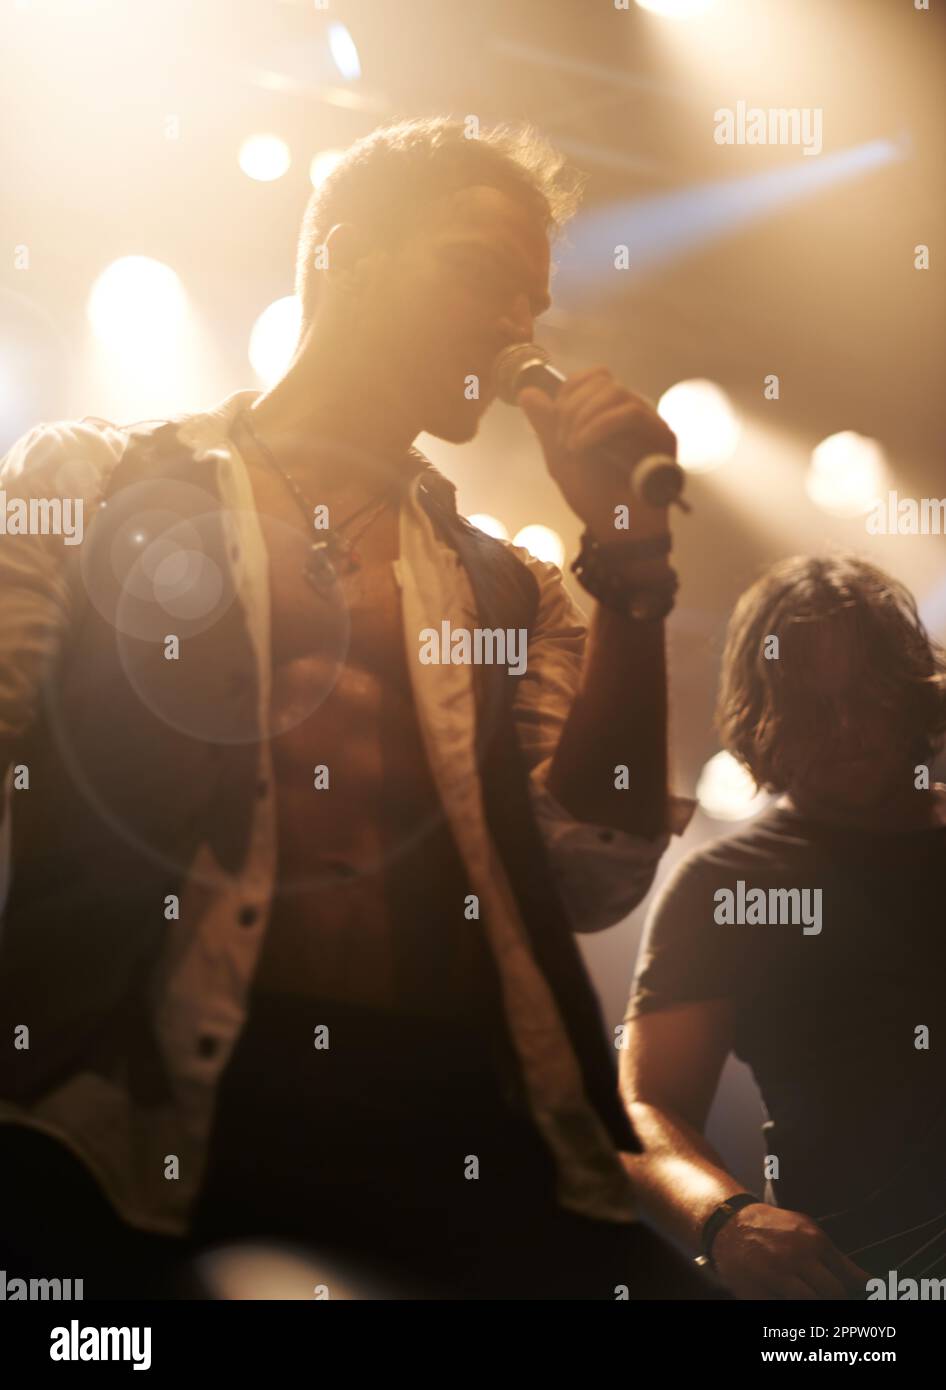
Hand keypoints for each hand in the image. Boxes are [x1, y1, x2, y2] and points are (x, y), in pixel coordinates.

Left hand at [517, 367, 675, 541]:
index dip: (569, 389)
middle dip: (571, 406)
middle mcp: (631, 413)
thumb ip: (546, 426)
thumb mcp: (560, 460)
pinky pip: (631, 412)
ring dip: (584, 415)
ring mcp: (649, 422)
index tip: (554, 419)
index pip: (594, 377)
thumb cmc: (594, 499)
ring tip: (572, 447)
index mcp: (609, 414)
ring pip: (616, 391)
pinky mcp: (663, 435)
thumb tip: (527, 391)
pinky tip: (583, 446)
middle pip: (603, 379)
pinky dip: (600, 425)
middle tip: (562, 440)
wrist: (618, 530)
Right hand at [711, 1203, 869, 1299]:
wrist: (729, 1223)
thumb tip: (870, 1284)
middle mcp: (797, 1258)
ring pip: (812, 1303)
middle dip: (834, 1297)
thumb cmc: (773, 1229)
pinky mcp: (758, 1293)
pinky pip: (783, 1308)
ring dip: (812, 1300)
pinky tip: (786, 1295)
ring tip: (807, 1293)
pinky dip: (788, 1303)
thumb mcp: (806, 1231)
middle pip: (834, 1294)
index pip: (849, 1279)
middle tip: (826, 1294)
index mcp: (813, 1241)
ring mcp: (776, 1277)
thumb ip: (836, 1258)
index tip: (866, 1296)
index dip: (858, 1293)